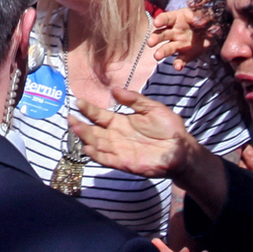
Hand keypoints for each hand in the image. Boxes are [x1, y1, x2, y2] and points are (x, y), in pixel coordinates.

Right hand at [70, 88, 196, 180]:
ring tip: (76, 128)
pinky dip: (96, 155)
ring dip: (85, 137)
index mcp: (120, 122)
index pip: (99, 115)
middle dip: (81, 124)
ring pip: (96, 144)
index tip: (78, 102)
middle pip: (93, 130)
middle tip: (70, 117)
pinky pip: (106, 159)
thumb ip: (134, 100)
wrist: (182, 149)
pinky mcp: (124, 162)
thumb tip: (115, 89)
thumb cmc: (169, 128)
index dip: (89, 109)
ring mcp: (118, 150)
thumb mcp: (153, 108)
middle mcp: (115, 136)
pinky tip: (88, 148)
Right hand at [149, 7, 212, 70]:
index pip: (166, 18)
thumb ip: (201, 17)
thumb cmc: (205, 19)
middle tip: (150, 43)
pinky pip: (180, 59)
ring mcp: (178, 44)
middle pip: (162, 34)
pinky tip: (178, 67)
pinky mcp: (185, 55)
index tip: (157, 23)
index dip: (161, 20)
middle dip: (155, 38)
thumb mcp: (205, 14)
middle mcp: (174, 31)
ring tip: (157, 56)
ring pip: (167, 48)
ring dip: (161, 52)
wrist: (213, 32)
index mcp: (177, 18)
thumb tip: (198, 20)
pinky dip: (178, 64)